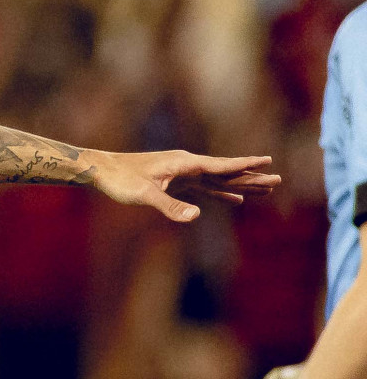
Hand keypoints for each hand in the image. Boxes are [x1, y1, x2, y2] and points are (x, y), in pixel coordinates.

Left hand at [88, 150, 278, 221]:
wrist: (100, 171)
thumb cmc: (120, 180)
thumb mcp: (144, 194)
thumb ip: (169, 206)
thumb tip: (196, 216)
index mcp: (184, 164)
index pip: (220, 166)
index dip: (244, 166)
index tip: (268, 162)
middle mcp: (186, 166)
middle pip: (225, 173)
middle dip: (251, 177)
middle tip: (278, 179)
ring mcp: (181, 175)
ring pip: (218, 181)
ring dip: (241, 185)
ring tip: (265, 189)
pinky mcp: (175, 184)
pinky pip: (204, 189)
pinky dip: (220, 194)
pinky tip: (234, 199)